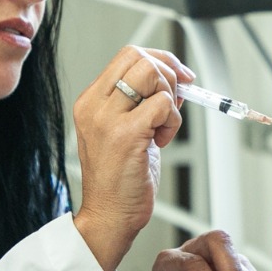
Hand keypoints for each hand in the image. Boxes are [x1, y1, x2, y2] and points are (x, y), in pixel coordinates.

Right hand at [70, 46, 193, 270]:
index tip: (180, 77)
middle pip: (139, 57)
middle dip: (168, 74)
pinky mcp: (125, 135)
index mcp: (91, 101)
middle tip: (174, 102)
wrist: (109, 216)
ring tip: (162, 127)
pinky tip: (161, 142)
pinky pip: (163, 105)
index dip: (161, 59)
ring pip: (152, 75)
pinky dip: (173, 122)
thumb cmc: (121, 177)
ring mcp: (107, 119)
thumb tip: (176, 78)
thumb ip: (142, 102)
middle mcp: (94, 105)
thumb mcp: (124, 129)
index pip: (128, 54)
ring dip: (170, 98)